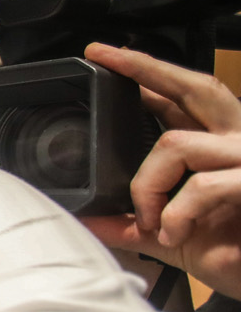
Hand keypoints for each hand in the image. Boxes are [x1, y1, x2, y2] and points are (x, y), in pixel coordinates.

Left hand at [80, 43, 240, 298]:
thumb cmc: (233, 256)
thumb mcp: (173, 238)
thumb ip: (131, 225)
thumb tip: (87, 219)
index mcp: (219, 147)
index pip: (184, 97)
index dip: (148, 73)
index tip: (107, 55)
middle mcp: (238, 143)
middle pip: (197, 88)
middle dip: (147, 68)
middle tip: (107, 58)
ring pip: (178, 143)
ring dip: (149, 184)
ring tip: (151, 219)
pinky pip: (203, 186)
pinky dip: (177, 212)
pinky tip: (176, 232)